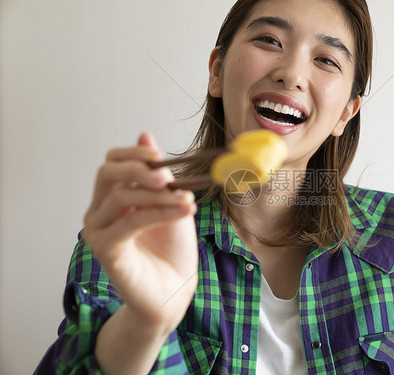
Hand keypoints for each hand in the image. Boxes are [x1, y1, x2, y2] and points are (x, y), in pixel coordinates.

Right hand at [82, 133, 198, 331]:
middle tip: (166, 175)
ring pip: (122, 196)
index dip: (134, 153)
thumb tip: (146, 135)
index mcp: (114, 197)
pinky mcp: (104, 249)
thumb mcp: (171, 203)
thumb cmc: (172, 249)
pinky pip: (130, 221)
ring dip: (159, 195)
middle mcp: (100, 211)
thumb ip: (158, 175)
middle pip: (107, 174)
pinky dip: (159, 212)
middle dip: (139, 168)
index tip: (162, 156)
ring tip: (187, 199)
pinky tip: (182, 211)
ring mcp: (98, 231)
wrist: (174, 289)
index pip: (112, 162)